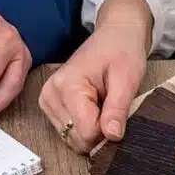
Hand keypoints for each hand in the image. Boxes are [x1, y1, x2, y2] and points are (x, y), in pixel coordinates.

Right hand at [38, 0, 150, 152]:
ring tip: (103, 104)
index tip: (118, 112)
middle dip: (100, 131)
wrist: (115, 35)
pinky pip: (70, 133)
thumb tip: (112, 136)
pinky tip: (94, 108)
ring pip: (73, 139)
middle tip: (111, 107)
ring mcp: (48, 101)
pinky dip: (85, 126)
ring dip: (93, 129)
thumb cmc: (122, 50)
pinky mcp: (50, 106)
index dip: (108, 130)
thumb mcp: (127, 78)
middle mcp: (51, 94)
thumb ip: (117, 109)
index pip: (87, 132)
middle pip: (77, 139)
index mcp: (67, 86)